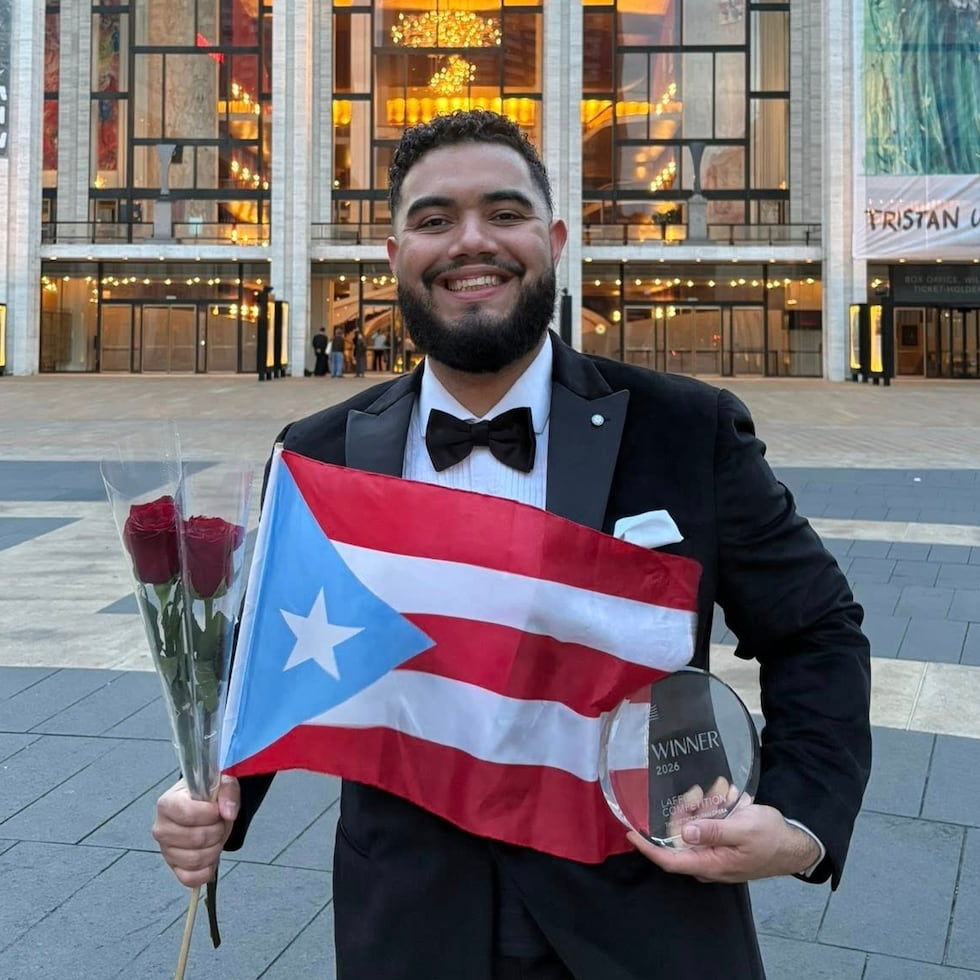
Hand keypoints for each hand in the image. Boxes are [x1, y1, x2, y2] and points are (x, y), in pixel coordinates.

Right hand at [152, 775, 239, 887]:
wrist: (205, 809)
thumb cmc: (208, 798)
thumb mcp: (222, 785)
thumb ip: (228, 793)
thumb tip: (228, 813)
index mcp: (168, 804)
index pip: (187, 813)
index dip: (210, 813)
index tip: (217, 810)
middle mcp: (162, 829)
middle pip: (195, 838)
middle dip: (217, 831)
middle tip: (219, 823)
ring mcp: (166, 851)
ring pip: (195, 859)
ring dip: (214, 849)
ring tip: (215, 837)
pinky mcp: (174, 868)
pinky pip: (189, 879)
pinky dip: (206, 870)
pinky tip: (211, 856)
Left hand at [628, 803, 820, 883]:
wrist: (794, 844)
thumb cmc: (770, 839)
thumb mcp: (744, 829)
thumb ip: (714, 831)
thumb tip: (685, 834)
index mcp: (709, 863)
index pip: (669, 859)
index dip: (647, 847)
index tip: (630, 832)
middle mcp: (706, 860)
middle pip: (680, 833)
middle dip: (688, 809)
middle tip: (702, 791)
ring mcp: (713, 851)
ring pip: (694, 824)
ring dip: (706, 806)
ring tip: (727, 793)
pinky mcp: (719, 841)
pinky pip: (707, 823)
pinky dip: (715, 809)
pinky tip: (732, 798)